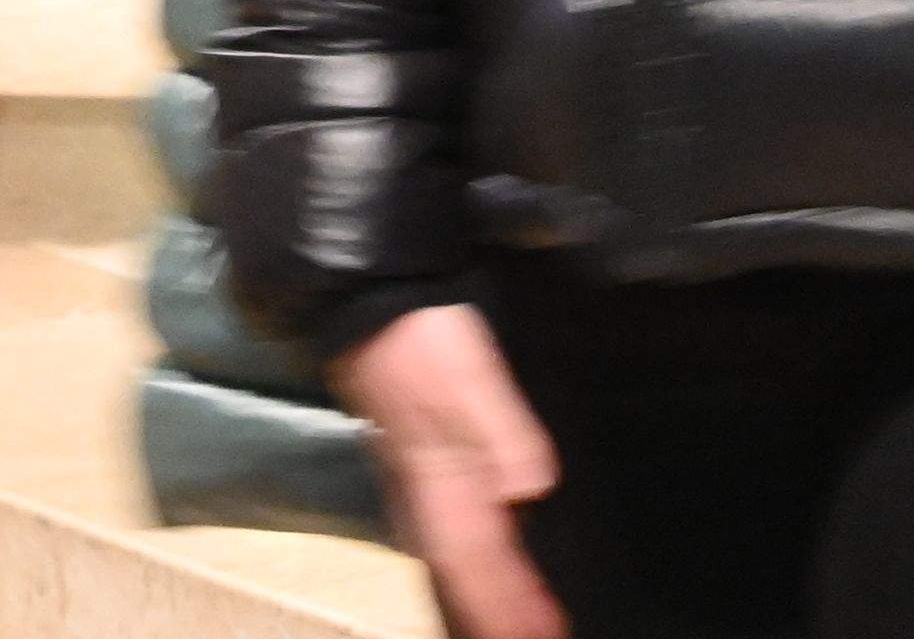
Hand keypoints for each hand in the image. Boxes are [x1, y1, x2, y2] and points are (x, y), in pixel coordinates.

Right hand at [335, 303, 567, 638]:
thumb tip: (532, 487)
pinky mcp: (422, 469)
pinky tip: (483, 569)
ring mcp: (422, 484)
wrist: (372, 306)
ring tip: (517, 624)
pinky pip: (451, 535)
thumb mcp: (472, 375)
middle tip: (538, 638)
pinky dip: (470, 566)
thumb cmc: (425, 340)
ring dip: (484, 597)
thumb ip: (502, 430)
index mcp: (443, 480)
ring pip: (455, 559)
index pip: (479, 559)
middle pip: (465, 572)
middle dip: (496, 613)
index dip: (507, 603)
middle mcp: (429, 494)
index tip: (541, 633)